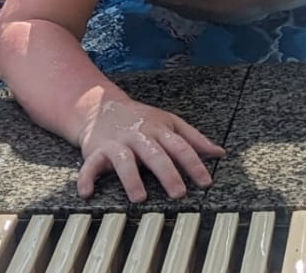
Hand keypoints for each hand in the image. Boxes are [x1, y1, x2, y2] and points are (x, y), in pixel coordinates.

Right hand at [76, 96, 224, 202]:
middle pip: (156, 154)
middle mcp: (140, 136)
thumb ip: (195, 139)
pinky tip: (87, 192)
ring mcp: (118, 143)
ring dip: (132, 179)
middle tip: (179, 193)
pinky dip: (86, 179)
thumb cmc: (142, 120)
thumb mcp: (170, 123)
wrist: (103, 107)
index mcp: (161, 130)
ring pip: (125, 160)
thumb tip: (220, 152)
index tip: (206, 182)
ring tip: (140, 197)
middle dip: (168, 174)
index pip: (181, 147)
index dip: (194, 164)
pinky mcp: (96, 151)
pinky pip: (90, 165)